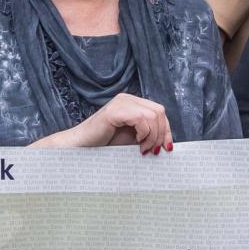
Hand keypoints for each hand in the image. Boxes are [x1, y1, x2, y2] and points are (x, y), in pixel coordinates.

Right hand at [32, 94, 172, 154]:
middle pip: (159, 111)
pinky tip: (137, 144)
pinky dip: (144, 134)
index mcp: (132, 103)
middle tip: (151, 151)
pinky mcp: (115, 111)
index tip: (165, 148)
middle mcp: (127, 98)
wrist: (79, 149)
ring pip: (153, 115)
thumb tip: (169, 143)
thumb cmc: (104, 145)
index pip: (159, 111)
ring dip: (153, 136)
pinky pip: (141, 119)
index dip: (166, 130)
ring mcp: (120, 102)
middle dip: (161, 134)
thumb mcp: (132, 139)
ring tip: (143, 150)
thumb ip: (148, 135)